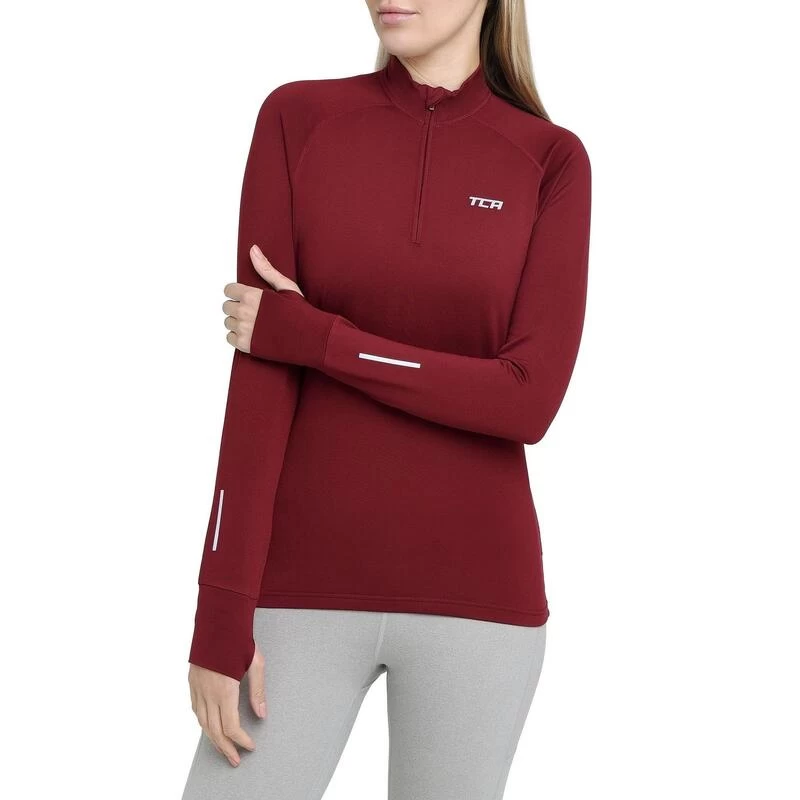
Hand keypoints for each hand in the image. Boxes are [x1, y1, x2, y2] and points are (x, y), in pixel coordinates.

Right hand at [188, 644, 266, 766]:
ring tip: (224, 749)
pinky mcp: (192, 682)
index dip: (241, 740)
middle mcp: (208, 692)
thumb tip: (261, 714)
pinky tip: (210, 727)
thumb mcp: (256, 663)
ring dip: (213, 739)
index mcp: (224, 689)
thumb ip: (258, 691)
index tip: (250, 746)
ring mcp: (197, 688)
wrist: (218, 619)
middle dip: (226, 748)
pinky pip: (195, 710)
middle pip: (215, 731)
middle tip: (236, 760)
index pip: (231, 726)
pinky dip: (203, 723)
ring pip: (202, 723)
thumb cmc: (238, 639)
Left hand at [222, 244, 303, 352]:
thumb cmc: (301, 312)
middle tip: (254, 312)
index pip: (229, 290)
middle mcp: (245, 312)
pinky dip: (238, 337)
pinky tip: (252, 335)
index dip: (237, 293)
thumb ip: (265, 268)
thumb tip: (253, 249)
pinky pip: (230, 338)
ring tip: (255, 324)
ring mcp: (245, 330)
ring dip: (238, 323)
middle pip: (227, 307)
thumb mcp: (286, 286)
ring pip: (228, 323)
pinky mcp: (246, 346)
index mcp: (252, 296)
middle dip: (238, 308)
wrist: (311, 338)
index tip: (247, 298)